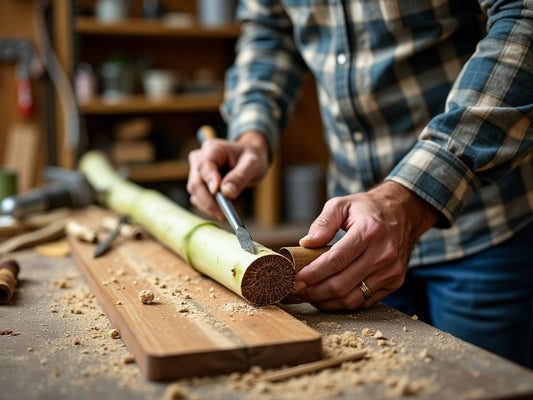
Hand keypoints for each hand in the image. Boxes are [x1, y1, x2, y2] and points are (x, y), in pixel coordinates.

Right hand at [187, 131, 268, 219]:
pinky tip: (221, 210)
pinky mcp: (198, 183)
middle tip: (223, 213)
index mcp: (213, 149)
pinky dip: (208, 207)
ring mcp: (197, 171)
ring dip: (208, 206)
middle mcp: (200, 158)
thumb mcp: (252, 164)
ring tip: (225, 212)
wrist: (248, 161)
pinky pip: (198, 198)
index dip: (209, 180)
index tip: (218, 193)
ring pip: (195, 193)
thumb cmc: (251, 158)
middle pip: (196, 182)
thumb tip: (227, 192)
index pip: (204, 165)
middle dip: (208, 200)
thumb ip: (240, 176)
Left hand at [289, 181, 437, 310]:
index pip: (336, 260)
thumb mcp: (342, 204)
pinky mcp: (395, 282)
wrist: (403, 213)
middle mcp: (384, 254)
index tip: (296, 278)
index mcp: (369, 232)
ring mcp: (392, 271)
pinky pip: (364, 302)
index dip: (313, 273)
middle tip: (296, 290)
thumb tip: (306, 243)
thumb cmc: (368, 209)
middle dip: (314, 291)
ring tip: (309, 296)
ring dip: (326, 302)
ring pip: (352, 299)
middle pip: (341, 284)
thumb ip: (323, 223)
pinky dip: (343, 304)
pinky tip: (328, 298)